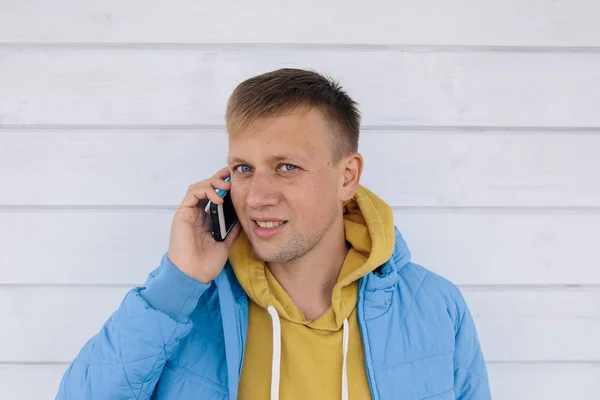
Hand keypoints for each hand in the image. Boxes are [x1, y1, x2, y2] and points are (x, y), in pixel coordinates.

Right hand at [167, 167, 241, 282]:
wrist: (194, 275)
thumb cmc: (207, 262)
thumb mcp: (226, 242)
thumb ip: (232, 228)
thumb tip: (243, 217)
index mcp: (206, 218)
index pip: (214, 195)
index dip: (223, 185)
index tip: (237, 179)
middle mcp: (196, 213)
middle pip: (205, 187)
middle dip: (219, 179)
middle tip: (232, 176)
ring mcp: (189, 213)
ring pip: (198, 187)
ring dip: (212, 183)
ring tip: (226, 187)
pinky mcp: (182, 214)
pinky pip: (192, 195)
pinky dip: (205, 192)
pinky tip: (217, 198)